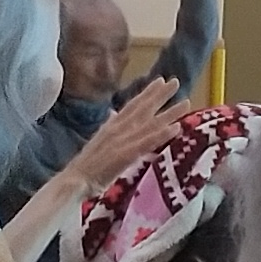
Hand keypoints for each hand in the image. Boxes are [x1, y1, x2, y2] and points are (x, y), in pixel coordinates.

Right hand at [72, 72, 186, 193]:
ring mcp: (123, 140)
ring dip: (168, 113)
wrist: (74, 180)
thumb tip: (114, 114)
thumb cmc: (86, 165)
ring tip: (186, 103)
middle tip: (176, 82)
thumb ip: (109, 126)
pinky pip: (148, 142)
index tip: (160, 81)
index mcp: (112, 126)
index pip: (132, 105)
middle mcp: (118, 128)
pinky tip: (176, 128)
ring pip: (150, 123)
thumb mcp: (99, 141)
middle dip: (160, 95)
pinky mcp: (126, 154)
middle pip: (142, 108)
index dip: (147, 93)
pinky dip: (162, 134)